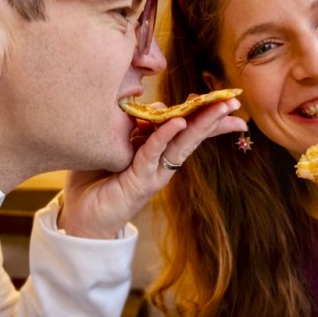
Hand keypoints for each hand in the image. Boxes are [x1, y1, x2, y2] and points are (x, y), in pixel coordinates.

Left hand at [57, 98, 246, 237]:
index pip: (186, 128)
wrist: (82, 217)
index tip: (224, 99)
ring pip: (182, 143)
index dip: (205, 114)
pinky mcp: (139, 181)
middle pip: (192, 135)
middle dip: (214, 117)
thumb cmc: (95, 179)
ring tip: (220, 107)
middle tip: (235, 101)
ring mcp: (154, 173)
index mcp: (157, 151)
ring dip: (202, 124)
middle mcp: (162, 163)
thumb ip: (132, 124)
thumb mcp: (115, 143)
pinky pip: (153, 153)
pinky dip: (165, 136)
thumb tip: (154, 105)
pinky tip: (179, 122)